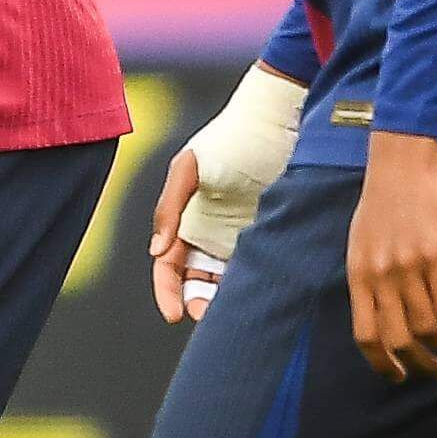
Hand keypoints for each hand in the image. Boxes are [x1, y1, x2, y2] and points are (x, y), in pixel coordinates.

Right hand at [153, 61, 304, 320]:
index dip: (168, 291)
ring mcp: (244, 238)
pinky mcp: (275, 236)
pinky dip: (256, 287)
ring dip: (226, 301)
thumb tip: (156, 251)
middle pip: (198, 282)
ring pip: (229, 282)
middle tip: (210, 315)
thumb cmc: (230, 138)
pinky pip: (261, 270)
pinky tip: (261, 296)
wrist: (279, 122)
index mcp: (187, 221)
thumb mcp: (190, 168)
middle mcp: (213, 234)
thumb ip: (169, 207)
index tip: (175, 314)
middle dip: (199, 303)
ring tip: (235, 312)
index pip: (169, 266)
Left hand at [347, 131, 436, 382]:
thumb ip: (370, 277)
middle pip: (399, 340)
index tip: (399, 376)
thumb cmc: (383, 202)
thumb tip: (381, 313)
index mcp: (358, 275)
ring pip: (429, 329)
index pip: (365, 335)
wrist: (403, 162)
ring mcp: (408, 268)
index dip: (383, 363)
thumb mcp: (362, 243)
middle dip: (421, 365)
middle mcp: (380, 276)